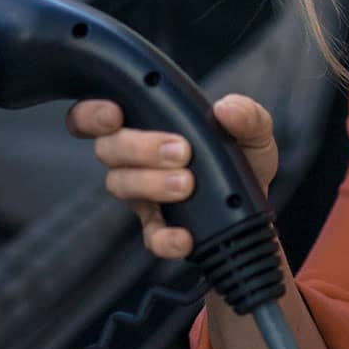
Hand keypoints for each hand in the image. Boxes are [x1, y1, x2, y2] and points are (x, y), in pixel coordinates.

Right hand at [65, 93, 277, 259]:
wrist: (256, 206)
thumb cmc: (242, 157)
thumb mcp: (253, 129)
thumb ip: (246, 114)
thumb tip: (227, 110)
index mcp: (147, 125)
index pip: (97, 115)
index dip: (92, 113)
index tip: (115, 113)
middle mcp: (136, 159)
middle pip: (107, 149)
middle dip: (138, 147)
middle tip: (179, 151)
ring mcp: (143, 195)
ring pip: (120, 186)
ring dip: (151, 183)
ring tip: (187, 184)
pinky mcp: (159, 228)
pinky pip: (150, 236)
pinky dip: (165, 238)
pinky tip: (185, 235)